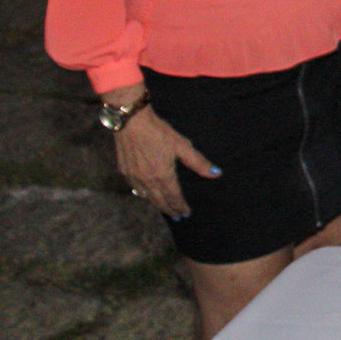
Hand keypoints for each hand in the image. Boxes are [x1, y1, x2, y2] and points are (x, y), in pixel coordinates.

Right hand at [110, 99, 218, 218]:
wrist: (131, 122)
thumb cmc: (158, 132)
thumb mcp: (182, 145)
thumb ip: (198, 162)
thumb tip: (216, 173)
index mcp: (163, 176)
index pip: (174, 197)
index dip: (180, 206)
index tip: (186, 214)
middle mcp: (147, 180)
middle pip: (159, 200)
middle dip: (169, 209)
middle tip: (176, 217)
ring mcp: (134, 177)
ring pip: (146, 196)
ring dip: (156, 204)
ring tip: (164, 208)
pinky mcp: (124, 171)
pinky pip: (135, 189)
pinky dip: (143, 195)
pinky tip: (146, 194)